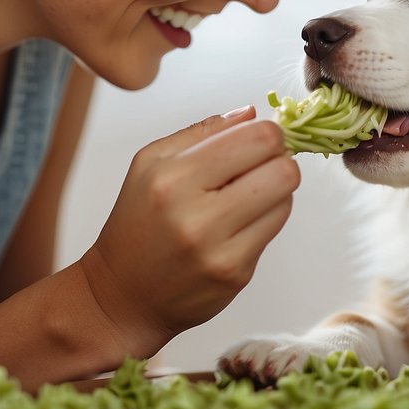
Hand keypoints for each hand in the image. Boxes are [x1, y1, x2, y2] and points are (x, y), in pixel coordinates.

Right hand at [78, 106, 299, 357]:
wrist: (123, 295)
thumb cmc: (137, 222)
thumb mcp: (150, 164)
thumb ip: (203, 132)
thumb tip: (252, 113)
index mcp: (172, 177)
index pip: (257, 138)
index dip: (269, 134)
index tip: (258, 141)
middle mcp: (195, 215)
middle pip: (283, 170)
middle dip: (278, 161)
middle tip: (259, 166)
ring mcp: (218, 249)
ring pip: (286, 199)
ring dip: (274, 191)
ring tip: (245, 196)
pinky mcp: (235, 274)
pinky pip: (275, 229)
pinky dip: (265, 218)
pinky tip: (239, 223)